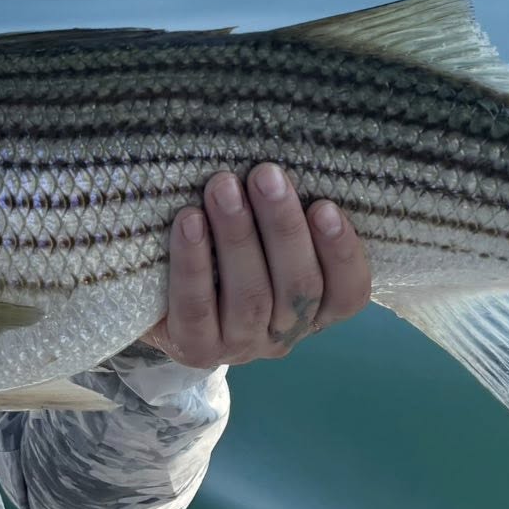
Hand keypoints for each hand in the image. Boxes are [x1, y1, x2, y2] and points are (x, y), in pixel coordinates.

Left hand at [141, 163, 371, 368]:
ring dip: (238, 236)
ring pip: (250, 296)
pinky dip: (193, 263)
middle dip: (283, 227)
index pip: (347, 293)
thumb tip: (285, 160)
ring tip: (222, 186)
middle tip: (266, 175)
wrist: (160, 303)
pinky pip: (197, 308)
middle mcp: (284, 333)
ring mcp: (241, 346)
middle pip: (298, 286)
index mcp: (316, 309)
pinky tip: (189, 221)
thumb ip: (282, 215)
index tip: (325, 206)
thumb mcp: (265, 239)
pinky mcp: (195, 348)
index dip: (342, 253)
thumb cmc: (227, 254)